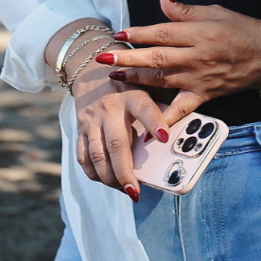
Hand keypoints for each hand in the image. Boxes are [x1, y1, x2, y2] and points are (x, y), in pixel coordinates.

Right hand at [71, 64, 170, 201]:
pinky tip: (106, 181)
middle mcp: (111, 108)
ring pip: (97, 154)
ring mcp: (92, 120)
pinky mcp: (80, 128)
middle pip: (117, 142)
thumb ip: (162, 104)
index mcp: (133, 95)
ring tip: (124, 191)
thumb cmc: (130, 82)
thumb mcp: (148, 85)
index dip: (155, 123)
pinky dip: (93, 172)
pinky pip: (83, 155)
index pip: (145, 109)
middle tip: (135, 191)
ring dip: (110, 177)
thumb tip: (181, 133)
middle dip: (125, 170)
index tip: (164, 138)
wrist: (91, 69)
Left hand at [98, 0, 260, 124]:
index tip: (120, 34)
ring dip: (136, 79)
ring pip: (162, 80)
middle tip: (104, 57)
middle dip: (128, 58)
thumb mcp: (216, 12)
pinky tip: (146, 124)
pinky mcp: (204, 95)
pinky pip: (181, 109)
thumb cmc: (242, 30)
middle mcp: (197, 57)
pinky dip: (164, 118)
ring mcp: (199, 79)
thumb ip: (185, 10)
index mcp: (201, 33)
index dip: (140, 34)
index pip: (163, 33)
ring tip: (114, 76)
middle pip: (157, 57)